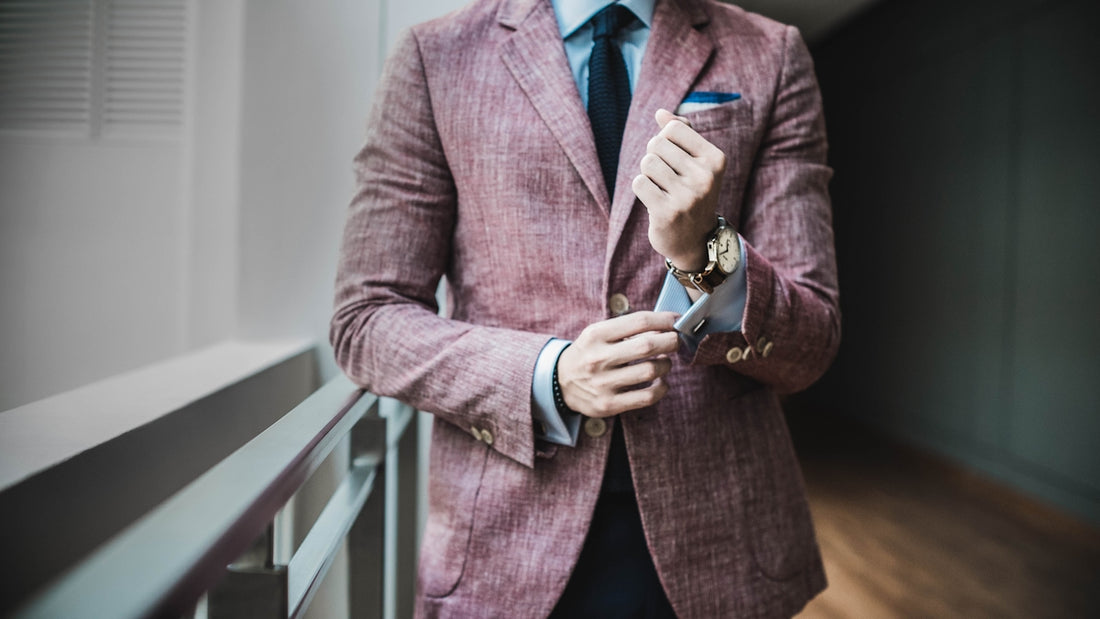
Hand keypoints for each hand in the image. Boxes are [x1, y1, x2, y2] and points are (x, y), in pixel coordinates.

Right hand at [557, 311, 679, 417]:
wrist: (560, 382)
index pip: (639, 321)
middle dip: (671, 341)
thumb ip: (628, 329)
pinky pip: (647, 397)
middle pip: (647, 346)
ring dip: (666, 365)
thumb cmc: (589, 353)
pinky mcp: (609, 405)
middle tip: (676, 341)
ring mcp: (603, 383)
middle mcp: (598, 358)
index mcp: (596, 334)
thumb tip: (666, 327)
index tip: (677, 320)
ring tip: (664, 362)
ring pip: (651, 371)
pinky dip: (661, 388)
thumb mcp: (599, 334)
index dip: (665, 320)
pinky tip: (660, 382)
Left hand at [632, 108, 726, 270]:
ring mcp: (687, 196)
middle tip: (666, 178)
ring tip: (661, 189)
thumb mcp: (695, 161)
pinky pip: (639, 182)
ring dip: (647, 174)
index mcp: (715, 159)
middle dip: (654, 157)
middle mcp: (705, 177)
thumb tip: (660, 112)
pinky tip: (655, 201)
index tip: (674, 159)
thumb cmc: (692, 192)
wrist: (695, 239)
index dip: (665, 140)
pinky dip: (642, 189)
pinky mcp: (667, 212)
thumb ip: (681, 133)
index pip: (673, 128)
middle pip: (656, 144)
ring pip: (647, 162)